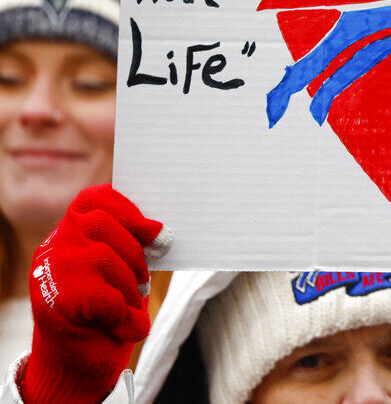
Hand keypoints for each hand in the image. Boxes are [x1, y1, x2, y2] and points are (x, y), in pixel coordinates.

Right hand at [20, 185, 171, 403]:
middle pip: (102, 224)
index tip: (155, 231)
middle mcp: (54, 248)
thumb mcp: (119, 273)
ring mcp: (51, 273)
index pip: (94, 199)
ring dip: (129, 288)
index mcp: (69, 234)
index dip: (128, 209)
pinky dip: (126, 317)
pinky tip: (126, 328)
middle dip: (134, 253)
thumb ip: (132, 246)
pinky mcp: (58, 303)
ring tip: (129, 307)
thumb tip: (164, 233)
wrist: (76, 366)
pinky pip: (106, 298)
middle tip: (143, 282)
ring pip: (103, 259)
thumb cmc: (105, 314)